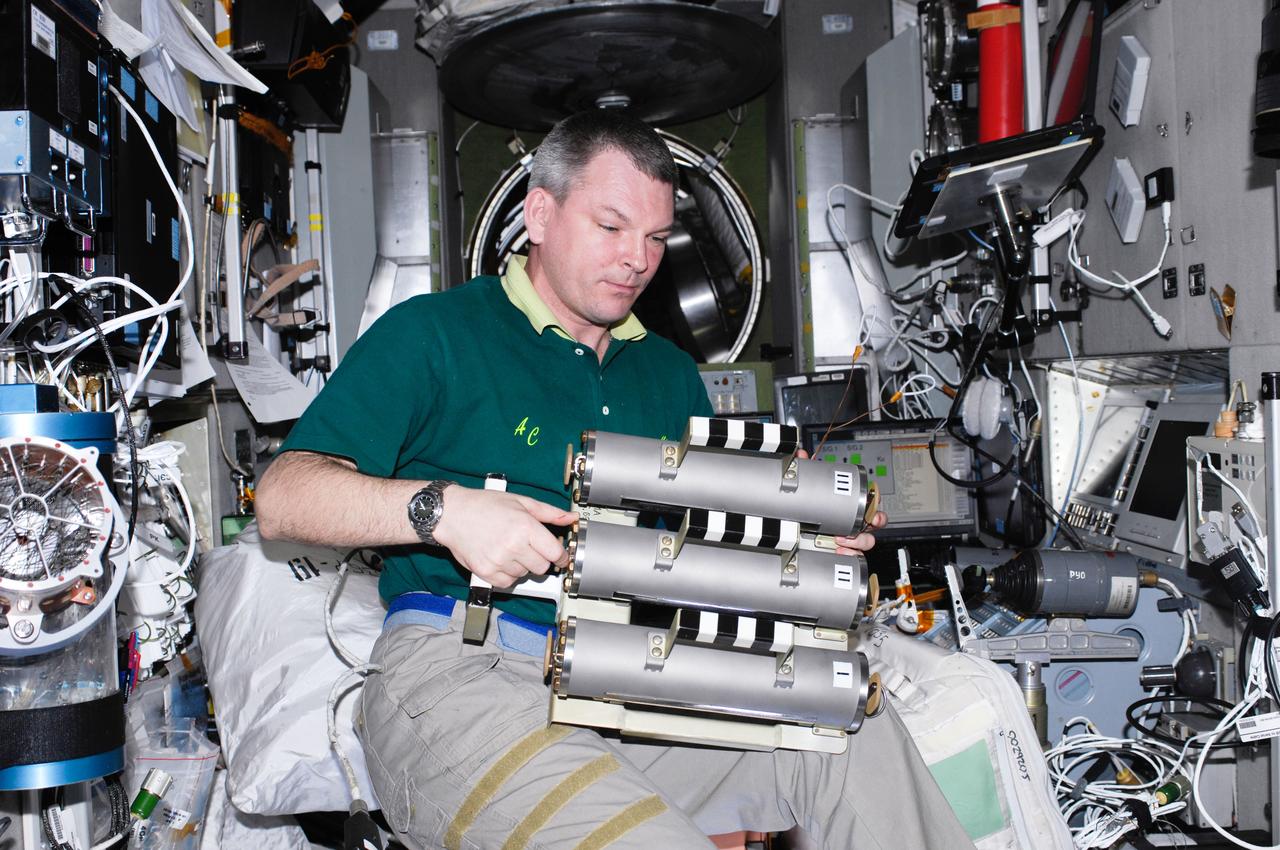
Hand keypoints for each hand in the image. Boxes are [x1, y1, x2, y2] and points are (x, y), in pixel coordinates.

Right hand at [432, 486, 576, 588]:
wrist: (452, 514)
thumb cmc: (484, 505)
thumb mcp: (520, 502)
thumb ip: (549, 512)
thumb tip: (571, 518)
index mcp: (525, 526)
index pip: (555, 552)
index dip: (561, 556)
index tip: (559, 556)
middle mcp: (513, 545)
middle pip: (542, 567)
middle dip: (539, 559)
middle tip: (528, 547)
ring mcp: (498, 560)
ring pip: (525, 575)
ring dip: (522, 565)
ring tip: (509, 548)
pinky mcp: (485, 572)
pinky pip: (508, 583)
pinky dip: (507, 574)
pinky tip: (501, 559)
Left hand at [796, 448, 887, 553]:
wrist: (804, 529)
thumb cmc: (818, 507)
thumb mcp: (815, 488)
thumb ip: (810, 472)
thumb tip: (801, 456)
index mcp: (855, 507)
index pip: (873, 504)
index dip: (877, 505)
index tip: (874, 505)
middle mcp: (856, 523)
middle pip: (875, 524)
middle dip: (874, 523)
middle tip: (864, 523)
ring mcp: (852, 538)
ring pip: (867, 542)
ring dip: (858, 542)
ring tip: (843, 539)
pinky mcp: (845, 551)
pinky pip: (855, 556)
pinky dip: (850, 555)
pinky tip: (840, 552)